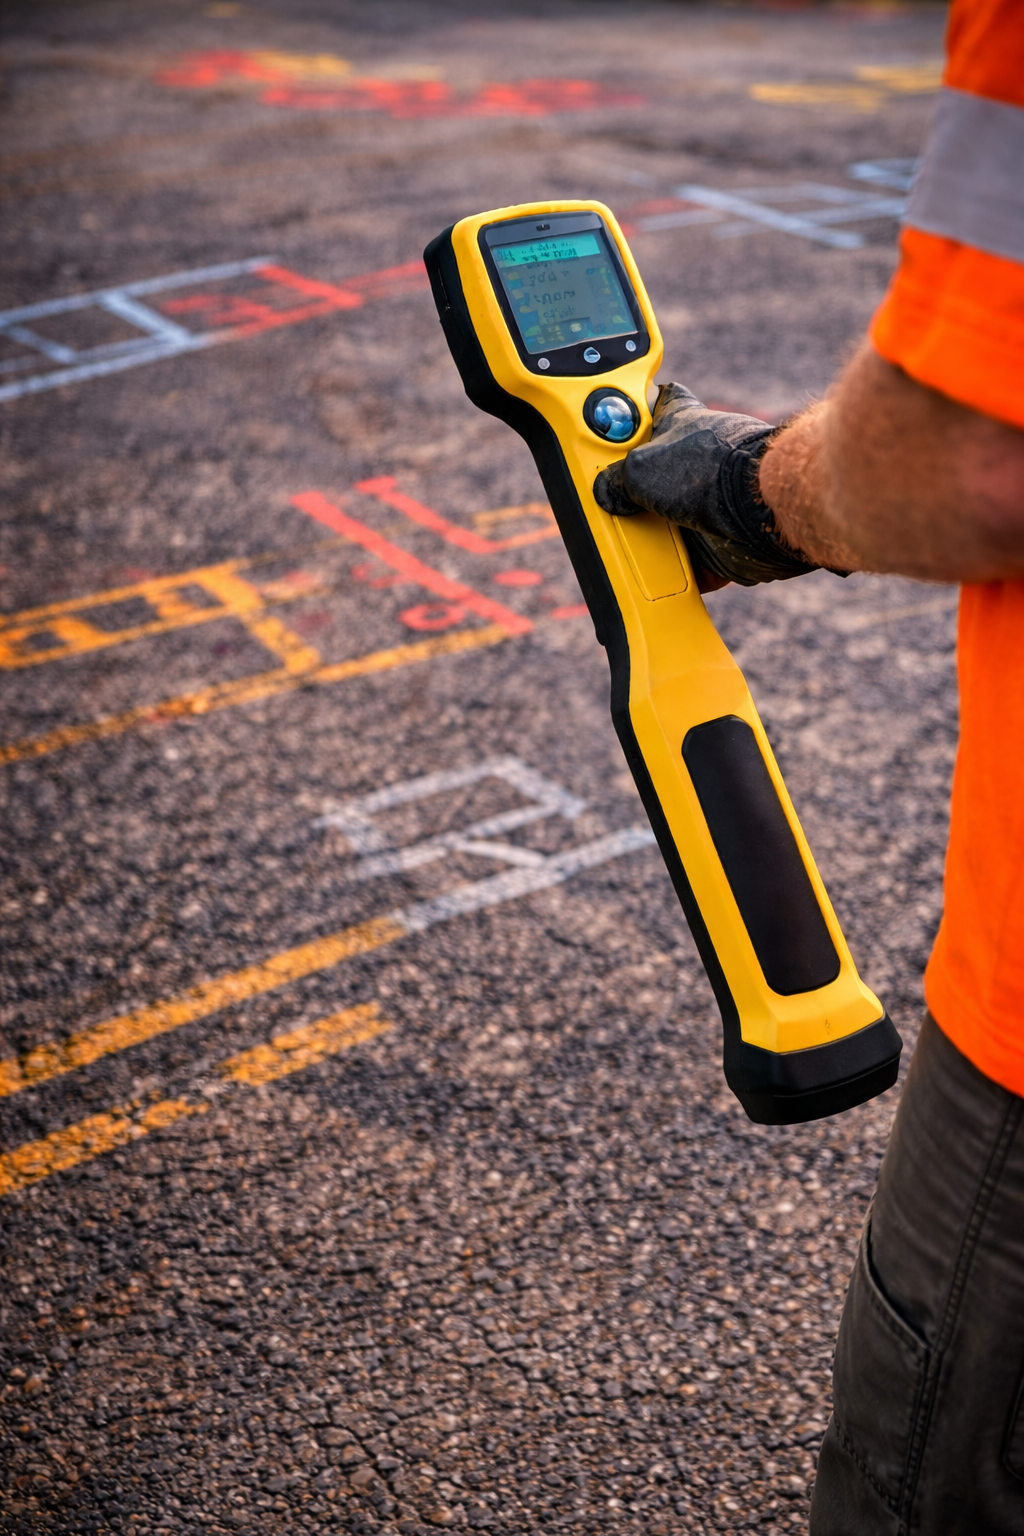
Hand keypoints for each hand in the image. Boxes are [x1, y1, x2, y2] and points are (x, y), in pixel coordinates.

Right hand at [593, 383, 830, 587]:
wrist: (765, 512)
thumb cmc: (712, 472)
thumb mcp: (640, 467)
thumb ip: (613, 480)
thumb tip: (606, 496)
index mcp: (679, 422)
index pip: (651, 405)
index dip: (631, 415)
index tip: (609, 431)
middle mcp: (695, 461)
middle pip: (649, 475)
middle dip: (629, 492)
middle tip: (607, 503)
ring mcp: (708, 503)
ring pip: (665, 523)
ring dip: (649, 538)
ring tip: (628, 546)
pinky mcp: (719, 544)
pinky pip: (686, 565)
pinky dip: (672, 575)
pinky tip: (653, 577)